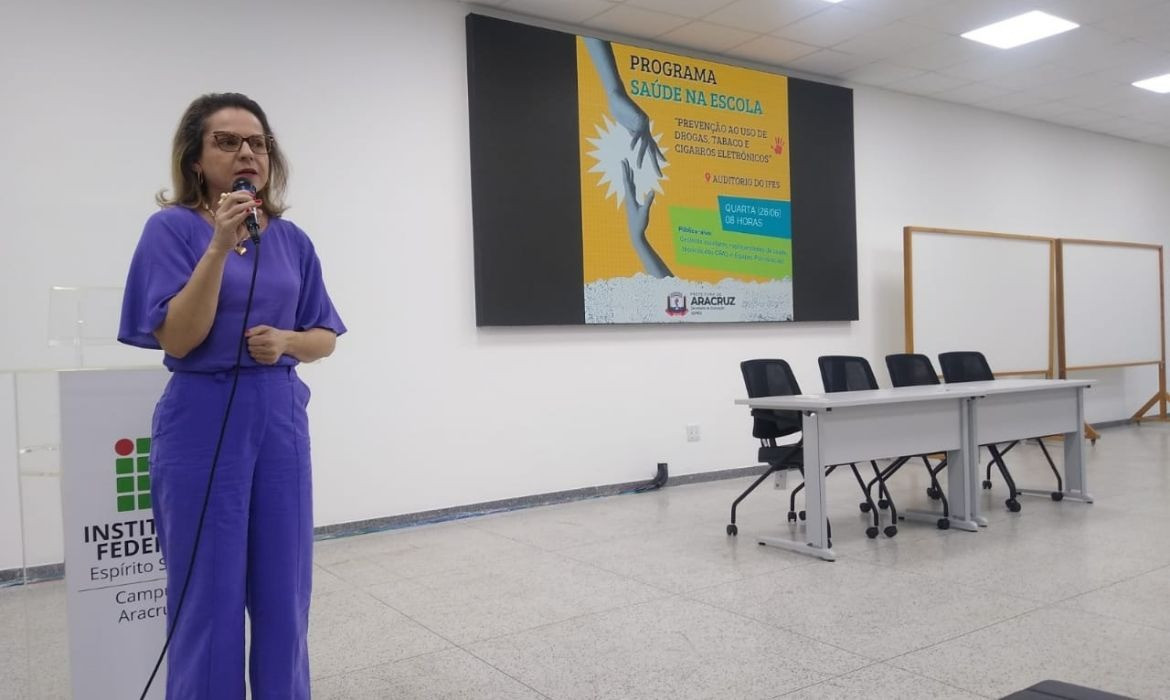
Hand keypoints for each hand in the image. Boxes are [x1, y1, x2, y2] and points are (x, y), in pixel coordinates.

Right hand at [207, 191, 261, 254]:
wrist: (221, 247)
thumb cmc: (230, 235)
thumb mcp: (240, 224)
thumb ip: (248, 217)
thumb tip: (259, 211)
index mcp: (222, 210)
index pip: (231, 196)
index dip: (242, 192)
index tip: (252, 193)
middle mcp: (221, 212)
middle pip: (232, 197)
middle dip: (245, 196)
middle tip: (254, 198)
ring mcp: (223, 219)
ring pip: (237, 207)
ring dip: (249, 204)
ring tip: (257, 204)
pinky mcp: (226, 226)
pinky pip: (237, 217)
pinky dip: (246, 213)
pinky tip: (252, 212)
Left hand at [245, 325, 289, 364]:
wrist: (285, 342)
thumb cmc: (273, 334)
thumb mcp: (265, 328)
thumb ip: (254, 330)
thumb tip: (245, 334)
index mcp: (269, 339)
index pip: (251, 341)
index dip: (251, 339)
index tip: (256, 338)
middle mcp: (271, 349)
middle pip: (251, 349)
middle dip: (252, 345)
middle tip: (258, 343)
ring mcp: (272, 356)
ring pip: (253, 355)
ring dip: (254, 351)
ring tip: (260, 347)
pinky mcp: (272, 361)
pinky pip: (258, 360)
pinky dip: (258, 356)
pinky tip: (263, 352)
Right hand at [608, 92, 665, 176]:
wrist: (618, 97)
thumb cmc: (621, 108)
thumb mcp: (627, 124)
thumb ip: (632, 132)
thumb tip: (635, 141)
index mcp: (644, 130)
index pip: (653, 145)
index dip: (659, 154)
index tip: (664, 163)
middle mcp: (646, 128)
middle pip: (652, 148)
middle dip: (656, 163)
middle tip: (660, 175)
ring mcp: (643, 124)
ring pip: (643, 144)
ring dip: (640, 156)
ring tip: (638, 167)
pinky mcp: (637, 119)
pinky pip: (636, 133)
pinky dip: (634, 141)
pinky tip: (632, 149)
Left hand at [621, 159, 670, 278]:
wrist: (635, 232)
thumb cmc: (640, 223)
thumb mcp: (645, 212)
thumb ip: (648, 201)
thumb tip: (652, 191)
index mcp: (630, 199)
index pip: (627, 183)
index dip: (626, 172)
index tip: (624, 163)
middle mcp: (628, 198)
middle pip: (627, 181)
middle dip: (625, 170)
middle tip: (624, 160)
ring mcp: (630, 200)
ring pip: (629, 184)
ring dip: (629, 175)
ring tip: (628, 166)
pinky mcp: (633, 202)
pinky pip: (632, 189)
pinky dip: (632, 181)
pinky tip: (633, 178)